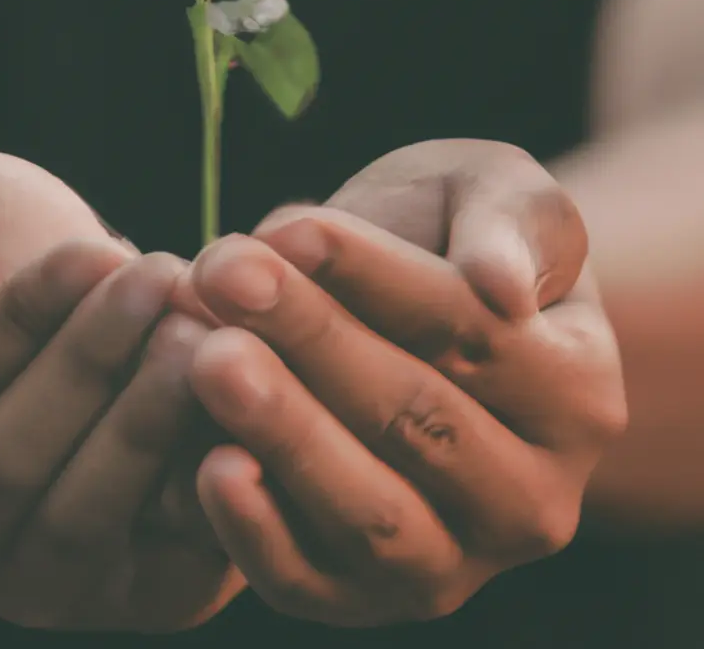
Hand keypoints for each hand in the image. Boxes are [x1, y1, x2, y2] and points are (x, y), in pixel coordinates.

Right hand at [0, 152, 241, 631]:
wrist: (23, 297)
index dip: (18, 318)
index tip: (95, 252)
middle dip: (90, 366)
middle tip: (164, 283)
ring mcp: (5, 583)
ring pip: (74, 525)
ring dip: (145, 427)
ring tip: (201, 334)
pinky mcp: (106, 598)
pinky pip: (156, 575)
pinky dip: (203, 504)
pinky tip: (236, 417)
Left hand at [175, 140, 626, 626]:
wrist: (393, 316)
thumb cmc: (443, 237)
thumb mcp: (493, 191)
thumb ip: (513, 222)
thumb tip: (500, 287)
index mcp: (576, 393)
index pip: (468, 331)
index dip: (373, 276)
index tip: (289, 228)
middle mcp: (531, 498)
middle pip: (416, 419)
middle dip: (311, 339)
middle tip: (225, 275)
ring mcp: (452, 561)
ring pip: (372, 513)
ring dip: (284, 433)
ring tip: (209, 356)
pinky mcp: (364, 595)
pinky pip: (312, 582)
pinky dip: (259, 534)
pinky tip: (209, 466)